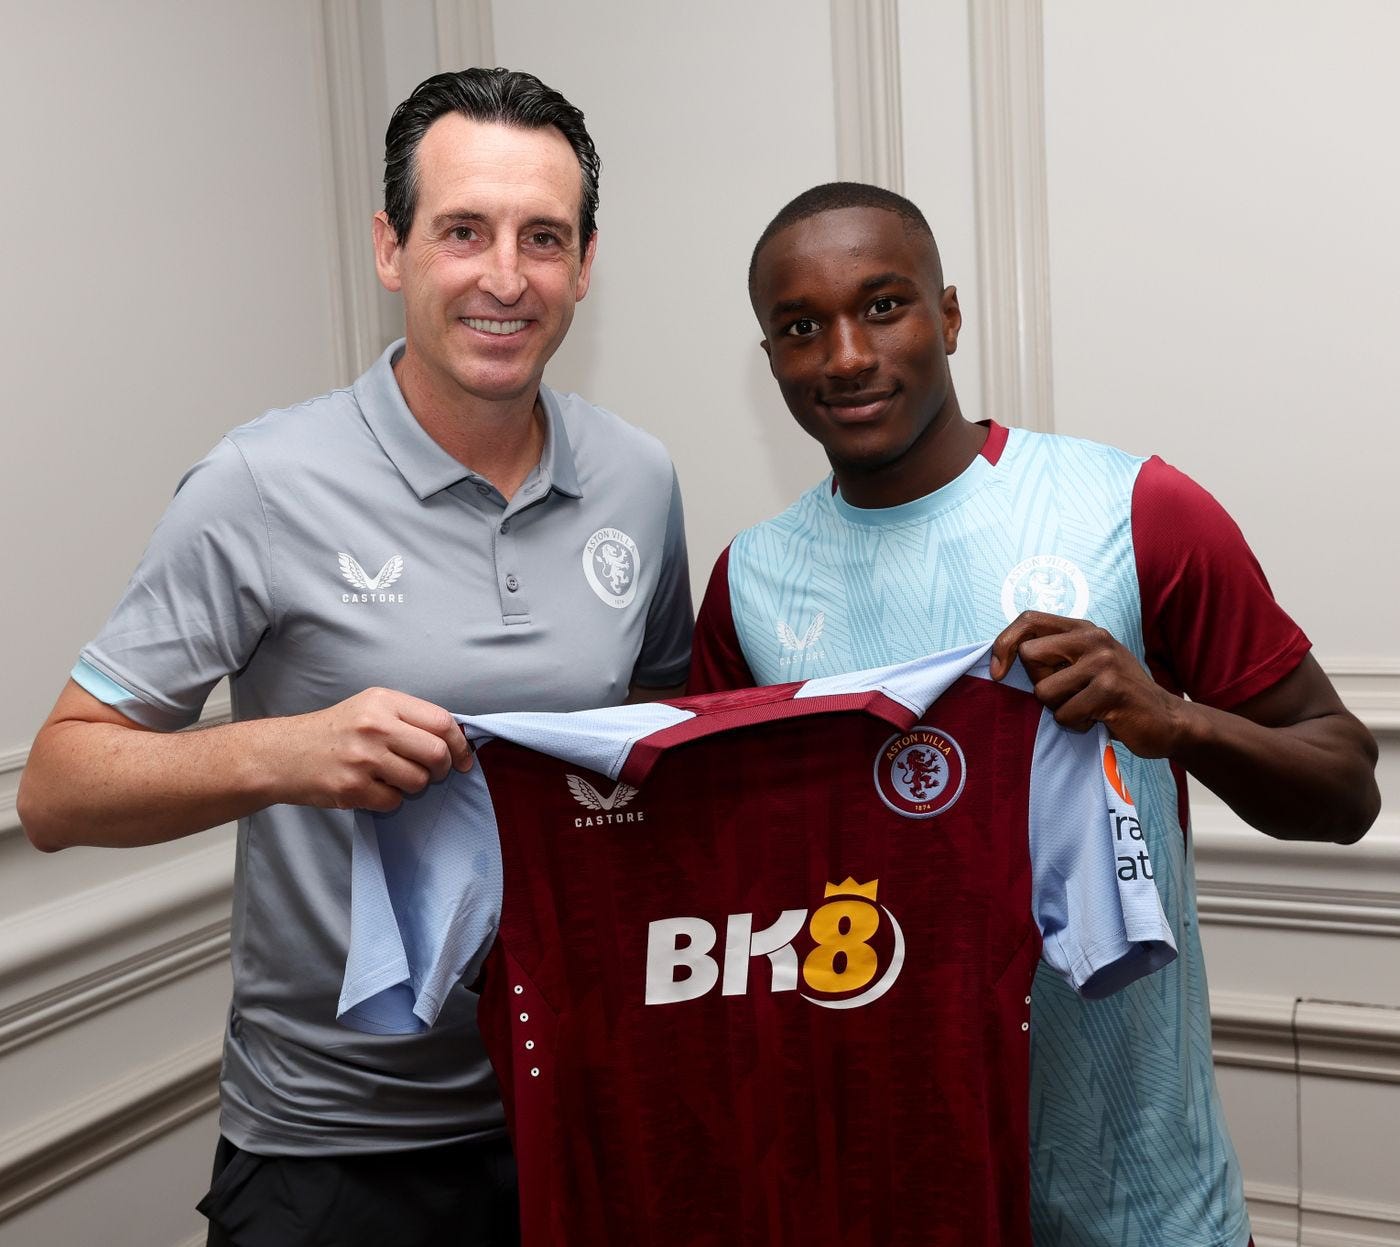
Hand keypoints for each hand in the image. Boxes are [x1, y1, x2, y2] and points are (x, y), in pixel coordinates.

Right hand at [269, 687, 472, 812]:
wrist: (281, 754)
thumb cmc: (334, 732)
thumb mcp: (370, 709)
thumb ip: (409, 718)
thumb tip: (456, 739)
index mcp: (384, 702)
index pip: (442, 722)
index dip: (459, 744)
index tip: (462, 759)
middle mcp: (375, 726)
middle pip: (436, 753)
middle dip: (442, 769)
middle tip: (432, 773)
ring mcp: (362, 758)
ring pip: (418, 781)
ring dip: (413, 786)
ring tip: (393, 777)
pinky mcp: (351, 788)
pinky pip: (393, 801)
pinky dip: (389, 800)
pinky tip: (372, 787)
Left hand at [989, 612, 1188, 757]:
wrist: (1167, 720)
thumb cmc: (1115, 696)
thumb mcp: (1086, 665)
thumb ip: (1054, 655)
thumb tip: (1002, 660)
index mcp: (1084, 629)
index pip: (1028, 619)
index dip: (1003, 643)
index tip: (997, 672)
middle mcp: (1094, 638)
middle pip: (1029, 656)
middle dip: (1039, 684)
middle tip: (1068, 695)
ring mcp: (1104, 662)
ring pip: (1044, 691)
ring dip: (1059, 710)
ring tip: (1087, 708)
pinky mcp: (1110, 689)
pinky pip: (1065, 714)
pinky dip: (1076, 725)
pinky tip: (1099, 720)